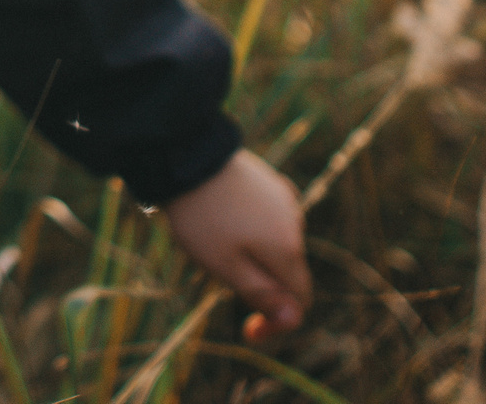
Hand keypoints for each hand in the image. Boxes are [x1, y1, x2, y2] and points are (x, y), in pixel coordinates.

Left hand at [162, 149, 310, 337]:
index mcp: (288, 248)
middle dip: (261, 282)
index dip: (278, 321)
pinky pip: (267, 218)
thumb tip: (294, 318)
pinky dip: (251, 227)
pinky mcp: (270, 181)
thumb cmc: (201, 217)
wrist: (185, 154)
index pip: (300, 299)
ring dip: (254, 252)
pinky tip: (222, 215)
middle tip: (217, 271)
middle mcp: (295, 222)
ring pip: (276, 242)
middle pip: (287, 270)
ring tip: (213, 236)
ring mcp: (284, 198)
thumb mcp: (225, 266)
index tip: (247, 330)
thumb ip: (262, 294)